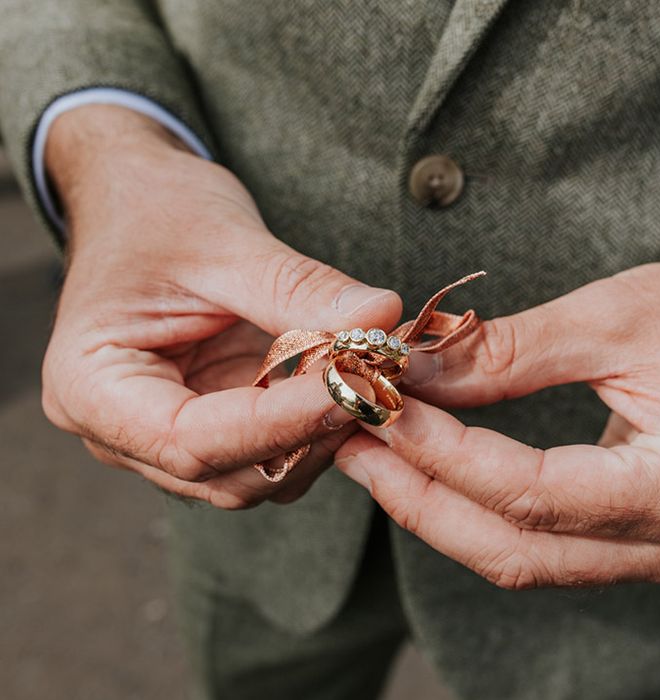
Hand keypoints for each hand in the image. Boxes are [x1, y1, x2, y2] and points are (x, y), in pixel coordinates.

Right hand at [41, 105, 400, 507]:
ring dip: (319, 437)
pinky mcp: (213, 422)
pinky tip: (346, 381)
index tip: (354, 385)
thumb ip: (300, 289)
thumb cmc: (156, 211)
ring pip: (258, 475)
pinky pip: (271, 450)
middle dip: (308, 435)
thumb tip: (381, 318)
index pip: (191, 440)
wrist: (138, 201)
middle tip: (375, 378)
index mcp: (93, 389)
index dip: (282, 423)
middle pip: (228, 475)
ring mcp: (168, 435)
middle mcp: (123, 432)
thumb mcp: (224, 241)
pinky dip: (315, 426)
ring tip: (366, 375)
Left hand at [336, 261, 659, 587]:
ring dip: (433, 509)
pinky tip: (421, 472)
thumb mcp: (608, 319)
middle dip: (419, 497)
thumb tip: (414, 373)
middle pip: (514, 545)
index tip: (379, 410)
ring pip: (515, 556)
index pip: (534, 490)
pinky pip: (530, 543)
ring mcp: (651, 553)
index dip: (443, 454)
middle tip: (352, 444)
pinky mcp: (626, 543)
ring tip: (369, 457)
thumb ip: (509, 352)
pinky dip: (467, 510)